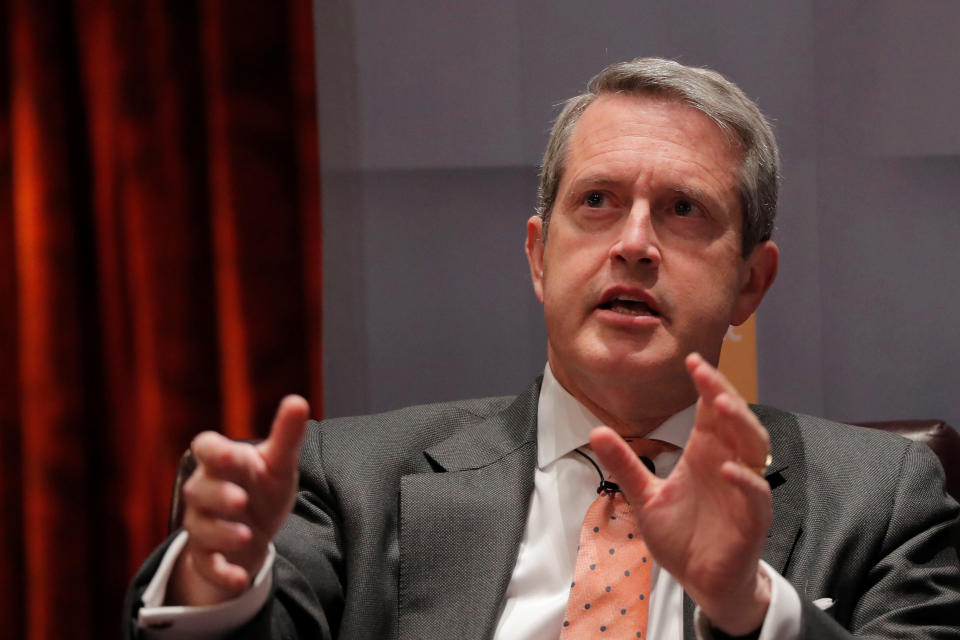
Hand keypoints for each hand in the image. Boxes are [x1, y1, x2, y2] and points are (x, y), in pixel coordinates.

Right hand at [167, 395, 309, 605]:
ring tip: (247, 535)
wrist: (254, 529)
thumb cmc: (263, 486)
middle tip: (240, 500)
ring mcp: (202, 524)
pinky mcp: (207, 556)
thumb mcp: (278, 462)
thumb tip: (298, 401)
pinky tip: (240, 579)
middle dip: (218, 495)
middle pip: (199, 490)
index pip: (204, 447)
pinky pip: (207, 565)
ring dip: (221, 533)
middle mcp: (205, 491)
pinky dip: (222, 573)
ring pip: (200, 528)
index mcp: (222, 461)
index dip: (213, 450)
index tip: (229, 453)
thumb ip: (286, 435)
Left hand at [591, 353, 772, 634]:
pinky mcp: (753, 519)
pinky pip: (755, 493)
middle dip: (722, 392)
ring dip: (740, 424)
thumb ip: (625, 463)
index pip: (710, 410)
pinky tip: (727, 470)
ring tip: (720, 404)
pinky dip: (744, 480)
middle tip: (703, 370)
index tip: (691, 360)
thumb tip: (596, 430)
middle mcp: (728, 463)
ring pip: (753, 446)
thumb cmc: (682, 536)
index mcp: (705, 453)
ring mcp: (743, 489)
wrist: (702, 582)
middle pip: (734, 418)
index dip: (706, 384)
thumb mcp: (644, 497)